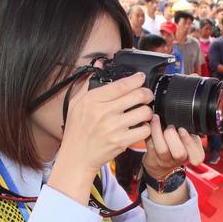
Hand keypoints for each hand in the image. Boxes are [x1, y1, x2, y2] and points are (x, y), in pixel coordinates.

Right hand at [50, 73, 152, 204]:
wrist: (76, 157)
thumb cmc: (76, 131)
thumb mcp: (75, 104)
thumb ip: (88, 83)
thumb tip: (99, 64)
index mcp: (92, 100)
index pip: (121, 85)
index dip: (136, 79)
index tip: (141, 77)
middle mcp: (103, 113)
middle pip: (137, 96)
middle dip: (146, 93)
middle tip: (146, 95)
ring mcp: (113, 128)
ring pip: (144, 112)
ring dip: (147, 111)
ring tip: (143, 113)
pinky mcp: (121, 142)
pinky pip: (144, 130)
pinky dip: (145, 128)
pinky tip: (140, 127)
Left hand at [142, 114, 203, 178]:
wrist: (159, 161)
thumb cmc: (176, 145)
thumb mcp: (188, 138)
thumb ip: (191, 131)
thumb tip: (184, 114)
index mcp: (192, 154)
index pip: (198, 156)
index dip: (190, 143)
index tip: (182, 130)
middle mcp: (179, 159)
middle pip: (179, 153)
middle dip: (173, 136)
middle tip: (170, 126)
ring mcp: (166, 160)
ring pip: (163, 150)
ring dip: (158, 131)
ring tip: (156, 119)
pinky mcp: (152, 158)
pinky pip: (151, 146)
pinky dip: (150, 132)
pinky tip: (149, 123)